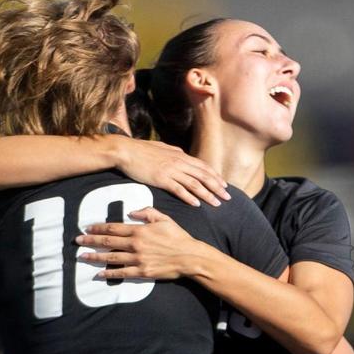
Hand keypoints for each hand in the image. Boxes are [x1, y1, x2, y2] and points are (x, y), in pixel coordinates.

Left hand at [77, 208, 201, 280]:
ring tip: (82, 256)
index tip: (87, 228)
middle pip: (108, 242)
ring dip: (95, 257)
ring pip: (111, 257)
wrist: (189, 257)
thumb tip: (132, 213)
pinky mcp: (142, 272)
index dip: (98, 227)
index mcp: (139, 230)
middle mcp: (135, 244)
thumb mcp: (164, 218)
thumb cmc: (178, 237)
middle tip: (77, 241)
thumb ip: (147, 213)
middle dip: (90, 241)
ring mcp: (138, 259)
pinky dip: (109, 273)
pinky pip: (122, 273)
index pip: (113, 228)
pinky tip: (99, 273)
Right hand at [112, 139, 229, 206]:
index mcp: (180, 155)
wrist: (126, 151)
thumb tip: (183, 154)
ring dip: (207, 194)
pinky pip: (179, 189)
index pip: (203, 166)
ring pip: (195, 183)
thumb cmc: (141, 150)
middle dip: (217, 187)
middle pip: (203, 175)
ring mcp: (171, 170)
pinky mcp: (162, 179)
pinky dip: (189, 197)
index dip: (215, 176)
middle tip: (228, 197)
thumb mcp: (162, 148)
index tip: (224, 185)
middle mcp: (179, 162)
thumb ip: (174, 153)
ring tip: (217, 203)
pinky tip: (197, 204)